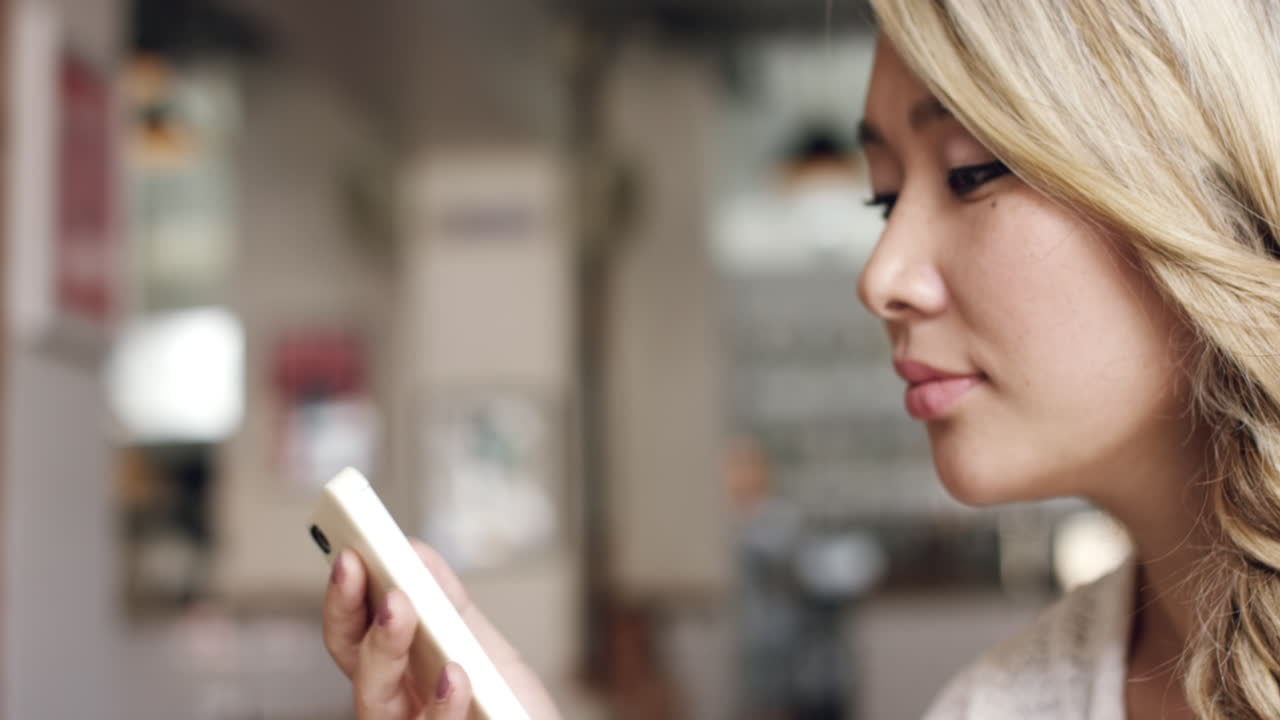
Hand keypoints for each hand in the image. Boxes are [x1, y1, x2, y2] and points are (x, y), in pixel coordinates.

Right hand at [323, 539, 561, 719]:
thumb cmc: (506, 702)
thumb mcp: (479, 642)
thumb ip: (445, 602)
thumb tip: (412, 550)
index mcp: (395, 671)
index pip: (353, 632)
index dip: (345, 595)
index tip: (350, 554)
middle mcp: (392, 704)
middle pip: (353, 661)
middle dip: (351, 614)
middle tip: (366, 571)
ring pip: (372, 699)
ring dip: (384, 649)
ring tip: (402, 606)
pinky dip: (441, 706)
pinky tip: (454, 676)